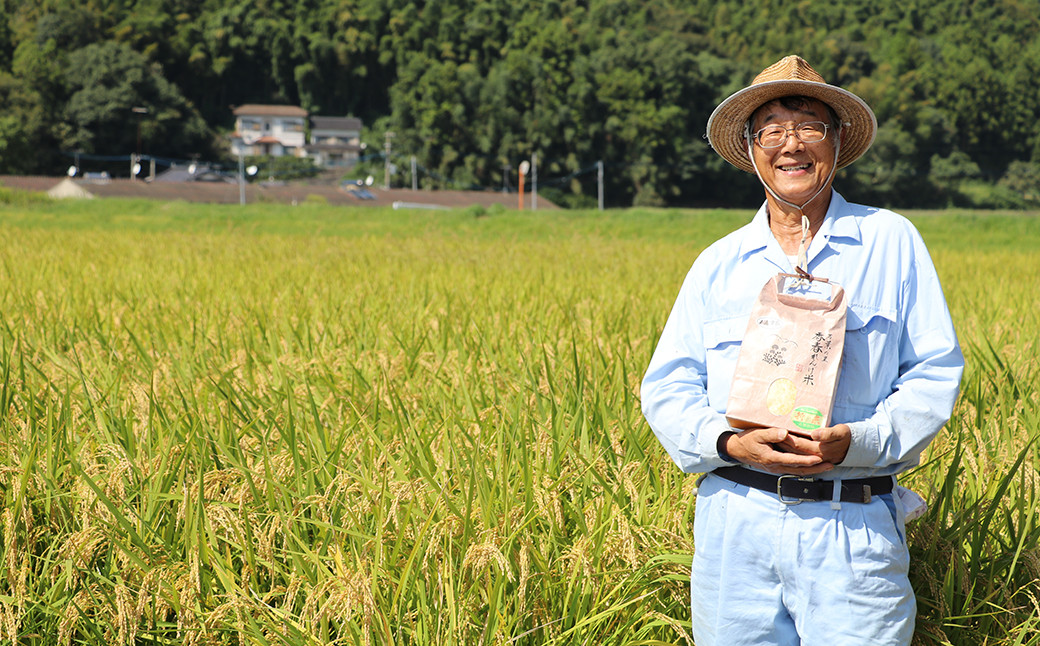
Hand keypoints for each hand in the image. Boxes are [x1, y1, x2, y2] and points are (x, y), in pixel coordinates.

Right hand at [719, 427, 833, 475]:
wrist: (736, 450)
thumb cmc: (747, 440)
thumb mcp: (757, 434)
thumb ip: (772, 434)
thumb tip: (785, 433)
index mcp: (771, 458)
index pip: (793, 461)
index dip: (807, 460)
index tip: (819, 459)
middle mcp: (775, 466)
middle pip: (799, 470)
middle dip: (816, 468)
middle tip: (831, 465)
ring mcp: (775, 469)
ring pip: (797, 472)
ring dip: (812, 470)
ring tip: (826, 467)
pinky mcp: (775, 468)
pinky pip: (792, 470)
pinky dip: (804, 470)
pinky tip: (812, 467)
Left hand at [774, 423, 851, 465]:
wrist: (855, 446)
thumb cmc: (847, 436)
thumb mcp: (840, 432)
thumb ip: (827, 434)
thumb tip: (814, 434)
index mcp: (820, 450)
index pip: (798, 444)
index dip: (787, 438)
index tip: (777, 431)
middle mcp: (816, 457)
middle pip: (794, 451)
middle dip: (781, 444)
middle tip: (769, 436)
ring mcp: (815, 460)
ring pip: (795, 455)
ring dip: (784, 449)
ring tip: (773, 441)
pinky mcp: (815, 460)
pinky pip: (800, 458)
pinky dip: (790, 454)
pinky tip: (783, 448)